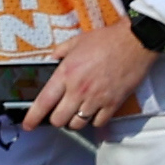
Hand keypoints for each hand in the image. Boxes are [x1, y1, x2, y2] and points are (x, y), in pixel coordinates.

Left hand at [18, 17, 156, 133]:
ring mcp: (97, 99)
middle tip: (59, 113)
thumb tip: (51, 60)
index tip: (28, 125)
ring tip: (76, 113)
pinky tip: (94, 112)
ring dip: (74, 121)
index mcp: (66, 74)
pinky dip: (94, 121)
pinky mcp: (113, 103)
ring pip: (77, 124)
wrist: (136, 41)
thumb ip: (60, 53)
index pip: (43, 103)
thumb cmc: (107, 39)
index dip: (32, 118)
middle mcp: (79, 90)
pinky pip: (98, 123)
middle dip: (56, 119)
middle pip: (58, 120)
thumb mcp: (77, 41)